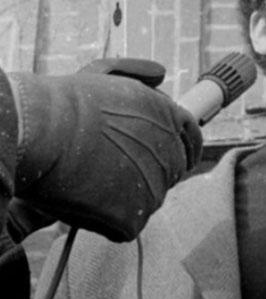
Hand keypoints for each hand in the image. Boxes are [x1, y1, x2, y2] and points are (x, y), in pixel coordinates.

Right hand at [9, 67, 201, 241]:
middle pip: (168, 173)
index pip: (191, 140)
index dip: (178, 149)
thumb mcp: (109, 75)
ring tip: (89, 181)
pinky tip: (85, 201)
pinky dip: (106, 220)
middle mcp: (172, 152)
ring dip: (122, 196)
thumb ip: (139, 74)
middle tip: (110, 170)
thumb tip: (161, 73)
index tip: (164, 156)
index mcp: (172, 118)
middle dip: (145, 173)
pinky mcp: (135, 215)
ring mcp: (156, 185)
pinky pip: (125, 225)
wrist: (42, 129)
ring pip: (145, 200)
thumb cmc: (67, 102)